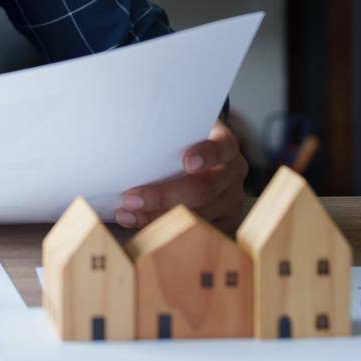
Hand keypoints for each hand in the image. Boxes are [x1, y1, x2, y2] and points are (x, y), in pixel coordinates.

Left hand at [114, 119, 247, 234]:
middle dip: (164, 195)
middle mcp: (234, 173)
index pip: (222, 147)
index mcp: (226, 144)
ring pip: (197, 215)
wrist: (204, 156)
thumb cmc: (184, 139)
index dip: (206, 154)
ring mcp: (232, 200)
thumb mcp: (180, 129)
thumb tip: (127, 132)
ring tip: (126, 212)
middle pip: (204, 189)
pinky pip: (194, 231)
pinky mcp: (225, 222)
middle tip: (131, 197)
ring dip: (156, 216)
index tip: (186, 161)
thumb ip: (165, 132)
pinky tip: (136, 221)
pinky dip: (162, 228)